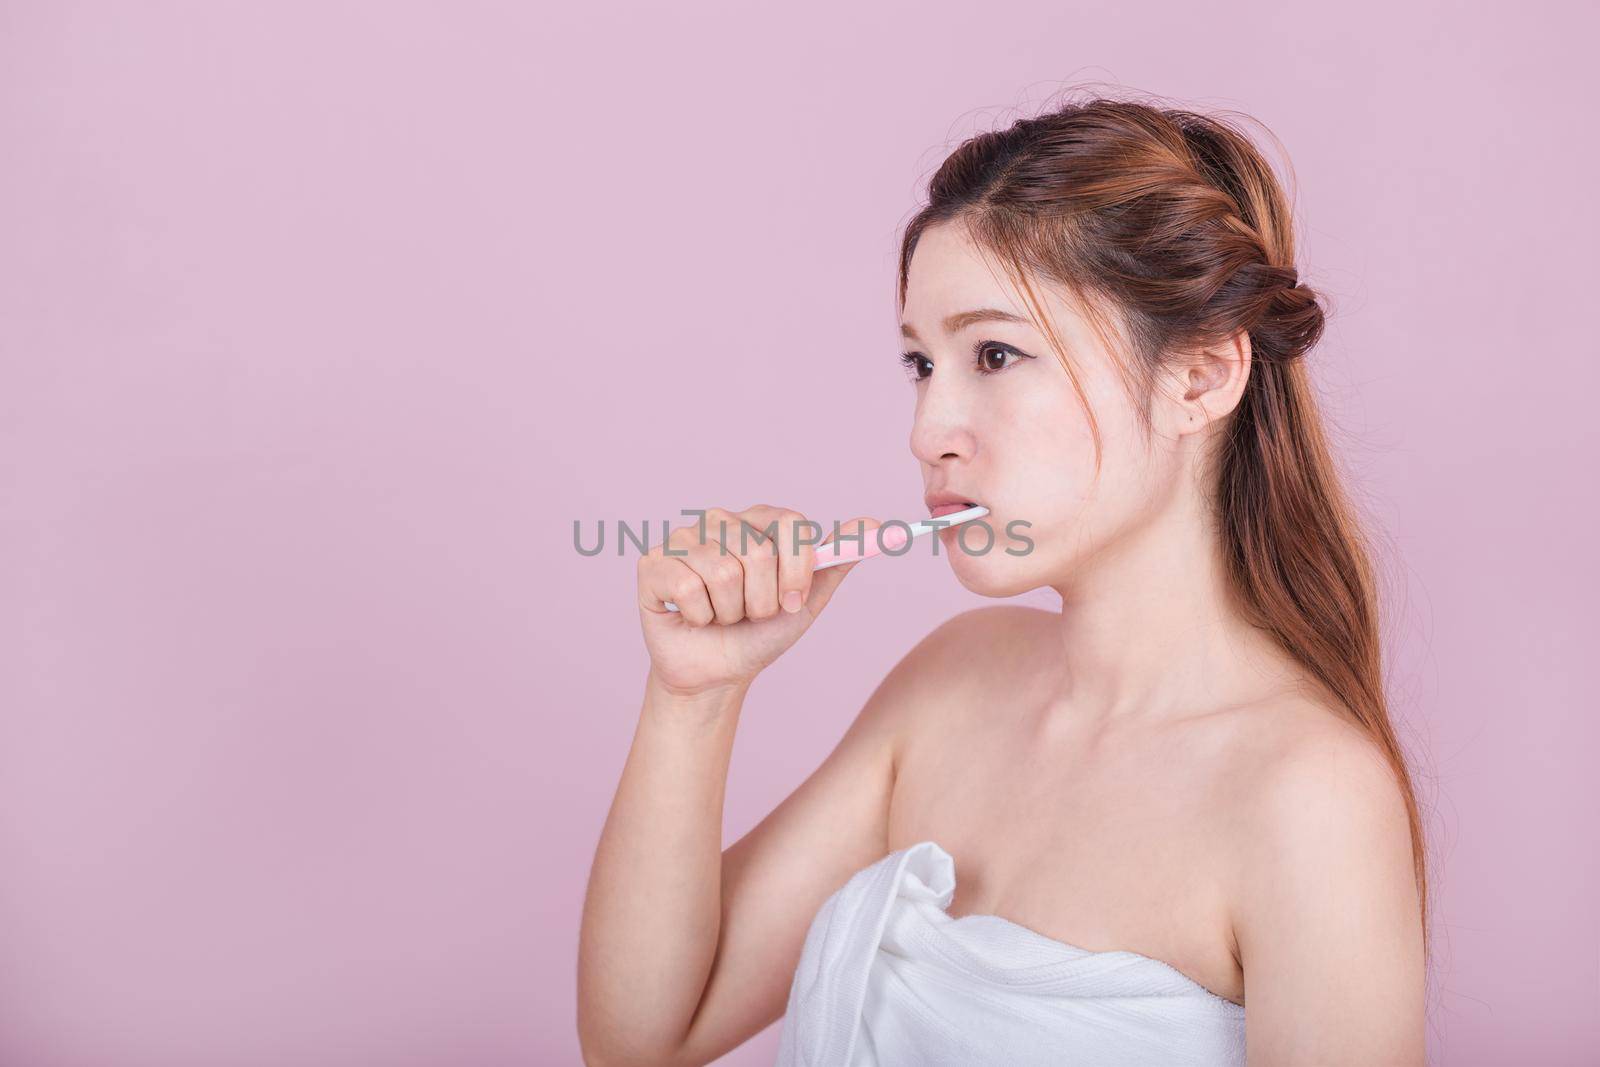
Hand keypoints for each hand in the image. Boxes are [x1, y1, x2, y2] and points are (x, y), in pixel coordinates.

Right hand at [636, 505, 893, 695]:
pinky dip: (698, 615)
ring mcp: (683, 538)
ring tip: (720, 616)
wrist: (718, 673)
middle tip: (748, 612)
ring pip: (723, 573)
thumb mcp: (806, 600)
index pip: (791, 524)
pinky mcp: (652, 563)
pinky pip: (688, 586)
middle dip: (760, 601)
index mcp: (759, 520)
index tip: (790, 603)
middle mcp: (720, 520)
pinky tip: (692, 616)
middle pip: (756, 554)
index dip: (795, 571)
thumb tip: (875, 526)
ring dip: (729, 612)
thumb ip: (836, 561)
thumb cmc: (760, 633)